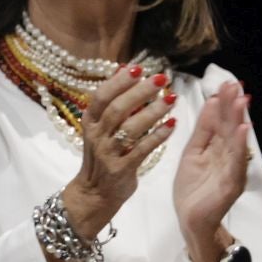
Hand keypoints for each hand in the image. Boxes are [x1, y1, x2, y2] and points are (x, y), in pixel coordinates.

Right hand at [63, 64, 177, 237]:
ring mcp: (108, 153)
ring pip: (130, 128)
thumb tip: (124, 71)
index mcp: (89, 121)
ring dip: (152, 112)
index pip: (101, 96)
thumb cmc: (101, 155)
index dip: (118, 82)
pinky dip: (158, 136)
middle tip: (160, 79)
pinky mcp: (123, 169)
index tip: (137, 68)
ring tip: (171, 99)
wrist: (95, 193)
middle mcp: (96, 135)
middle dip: (139, 92)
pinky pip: (142, 150)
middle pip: (117, 109)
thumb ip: (111, 103)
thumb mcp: (99, 128)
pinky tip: (172, 125)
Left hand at [175, 80, 251, 260]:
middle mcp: (228, 158)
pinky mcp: (230, 185)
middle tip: (236, 84)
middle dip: (233, 106)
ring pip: (235, 142)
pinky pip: (236, 163)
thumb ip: (203, 131)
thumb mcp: (193, 153)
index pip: (221, 122)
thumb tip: (211, 103)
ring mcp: (231, 171)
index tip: (226, 83)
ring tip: (241, 101)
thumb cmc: (192, 188)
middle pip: (230, 128)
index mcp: (217, 149)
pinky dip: (239, 147)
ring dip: (238, 121)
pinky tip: (242, 132)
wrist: (191, 221)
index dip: (224, 103)